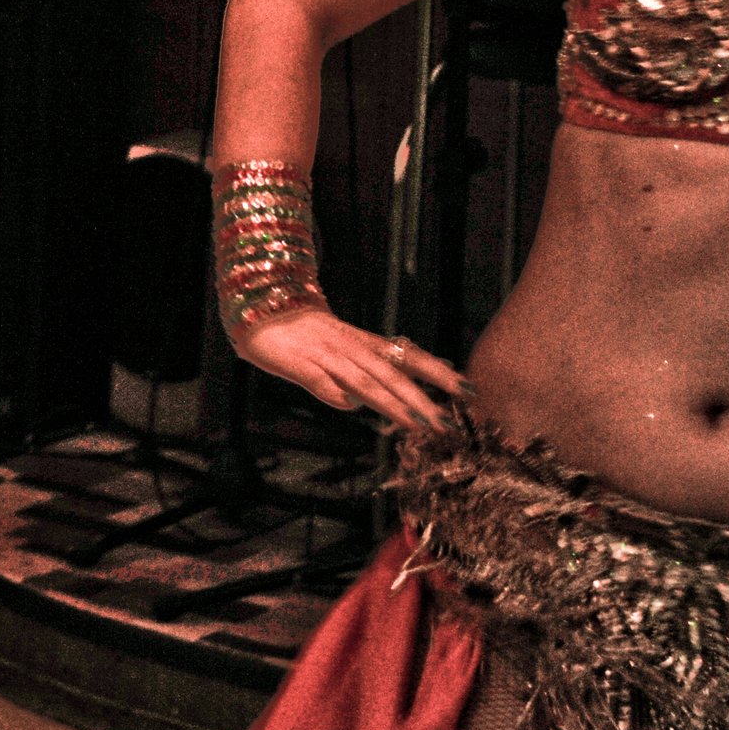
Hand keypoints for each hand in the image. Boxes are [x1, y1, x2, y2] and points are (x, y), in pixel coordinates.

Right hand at [235, 306, 464, 432]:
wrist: (261, 305)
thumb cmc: (303, 331)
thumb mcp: (344, 344)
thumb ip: (371, 365)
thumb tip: (402, 385)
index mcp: (363, 342)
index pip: (408, 356)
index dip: (438, 372)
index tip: (467, 390)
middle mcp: (349, 347)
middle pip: (391, 373)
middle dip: (421, 399)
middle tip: (447, 424)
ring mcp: (324, 354)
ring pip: (362, 379)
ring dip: (391, 402)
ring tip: (416, 424)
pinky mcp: (297, 362)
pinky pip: (318, 379)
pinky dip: (334, 392)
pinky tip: (349, 407)